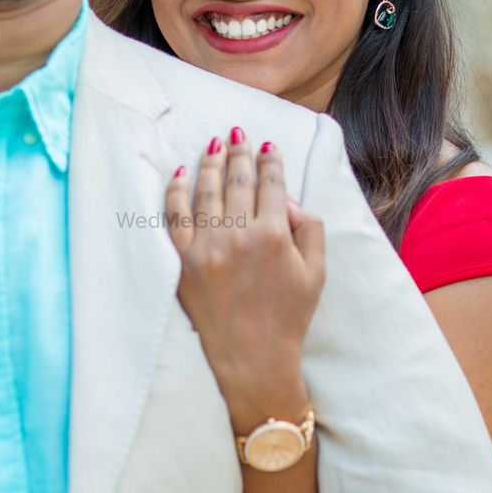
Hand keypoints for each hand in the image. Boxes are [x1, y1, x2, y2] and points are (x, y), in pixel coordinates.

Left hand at [165, 128, 324, 430]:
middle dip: (239, 151)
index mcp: (275, 235)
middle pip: (237, 180)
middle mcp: (239, 235)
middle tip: (238, 133)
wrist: (252, 358)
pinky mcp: (183, 263)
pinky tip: (182, 173)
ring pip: (206, 191)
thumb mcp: (316, 272)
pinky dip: (177, 191)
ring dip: (210, 162)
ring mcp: (207, 248)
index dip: (271, 161)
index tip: (268, 146)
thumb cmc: (288, 317)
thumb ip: (310, 228)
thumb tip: (288, 199)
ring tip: (214, 143)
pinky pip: (175, 218)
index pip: (272, 184)